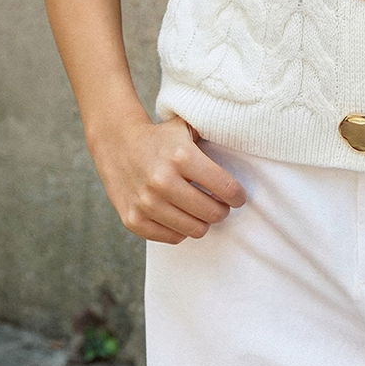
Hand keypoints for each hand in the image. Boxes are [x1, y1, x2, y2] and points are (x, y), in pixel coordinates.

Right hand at [88, 114, 245, 243]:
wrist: (115, 143)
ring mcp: (146, 203)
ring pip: (194, 230)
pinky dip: (180, 230)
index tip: (238, 197)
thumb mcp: (187, 128)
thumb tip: (249, 145)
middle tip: (219, 204)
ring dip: (202, 222)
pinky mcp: (133, 220)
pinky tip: (179, 215)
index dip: (237, 196)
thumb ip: (213, 136)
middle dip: (221, 210)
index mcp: (181, 157)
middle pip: (213, 214)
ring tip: (200, 210)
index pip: (226, 189)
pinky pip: (172, 238)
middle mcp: (162, 181)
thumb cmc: (160, 138)